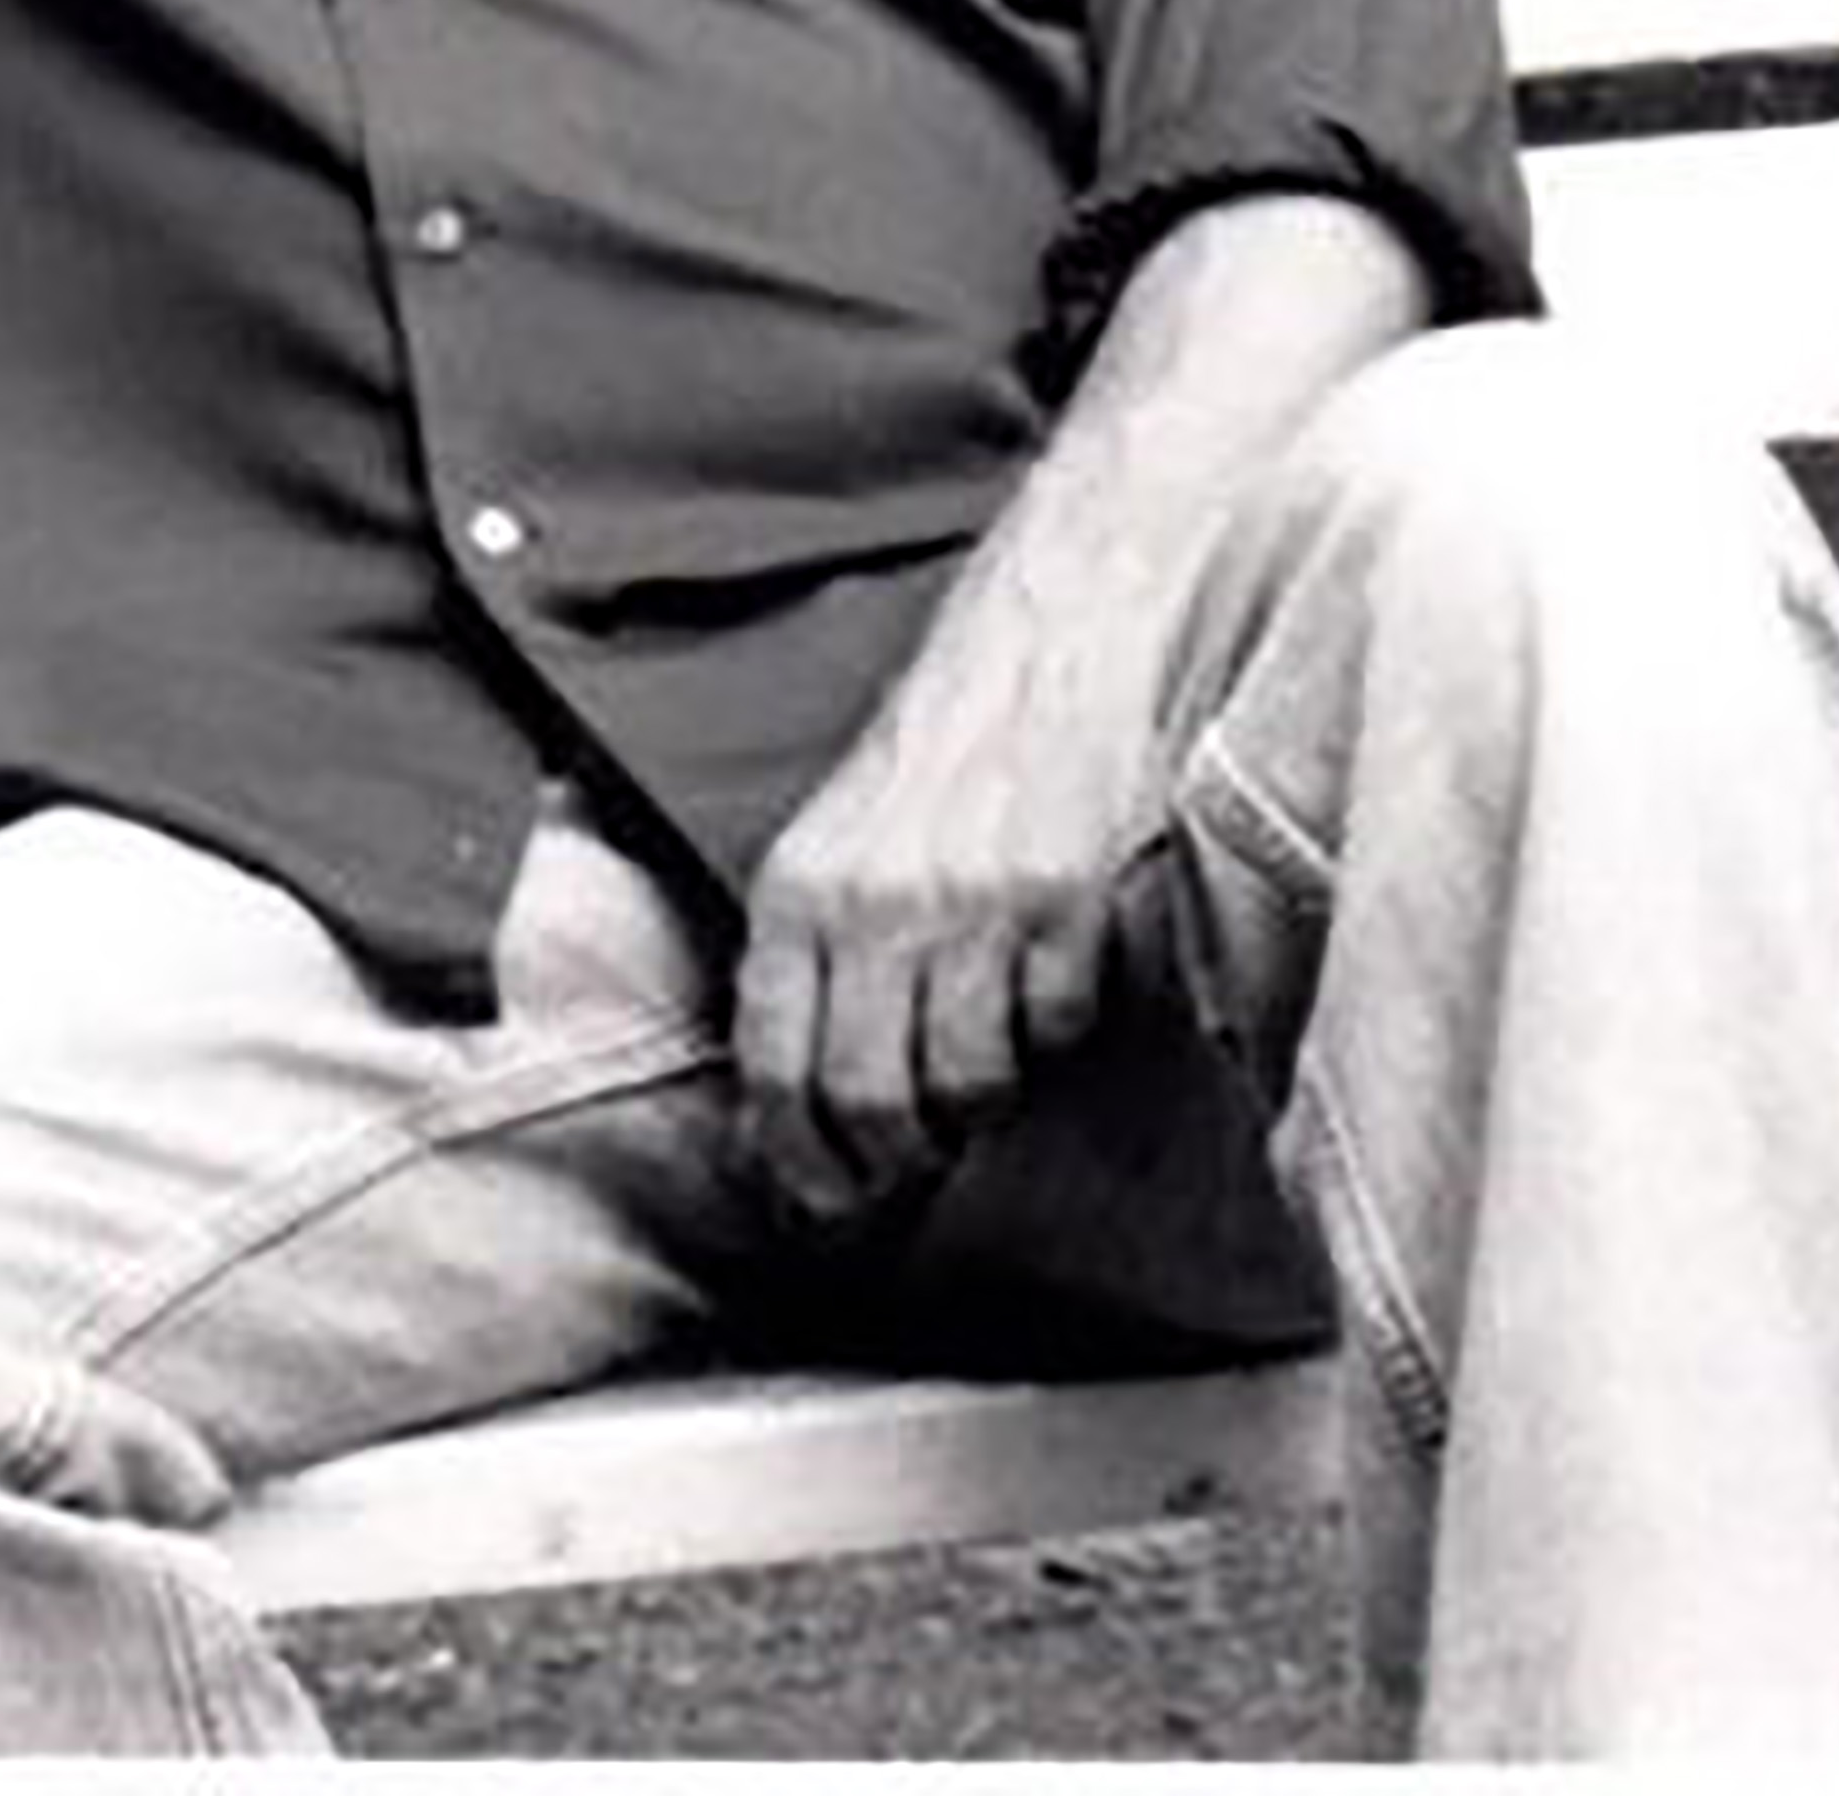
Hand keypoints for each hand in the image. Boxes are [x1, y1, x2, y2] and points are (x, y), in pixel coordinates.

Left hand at [727, 615, 1168, 1227]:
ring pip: (969, 1082)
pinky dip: (1054, 1035)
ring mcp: (973, 908)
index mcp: (798, 890)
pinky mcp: (1065, 907)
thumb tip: (794, 1096)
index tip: (818, 1196)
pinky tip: (1050, 989)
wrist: (1060, 643)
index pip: (773, 1064)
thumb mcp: (838, 836)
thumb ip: (814, 951)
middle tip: (918, 1159)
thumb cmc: (948, 751)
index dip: (795, 1154)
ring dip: (982, 1102)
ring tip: (989, 1067)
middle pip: (870, 1101)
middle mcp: (874, 905)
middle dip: (895, 1157)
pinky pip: (1053, 1029)